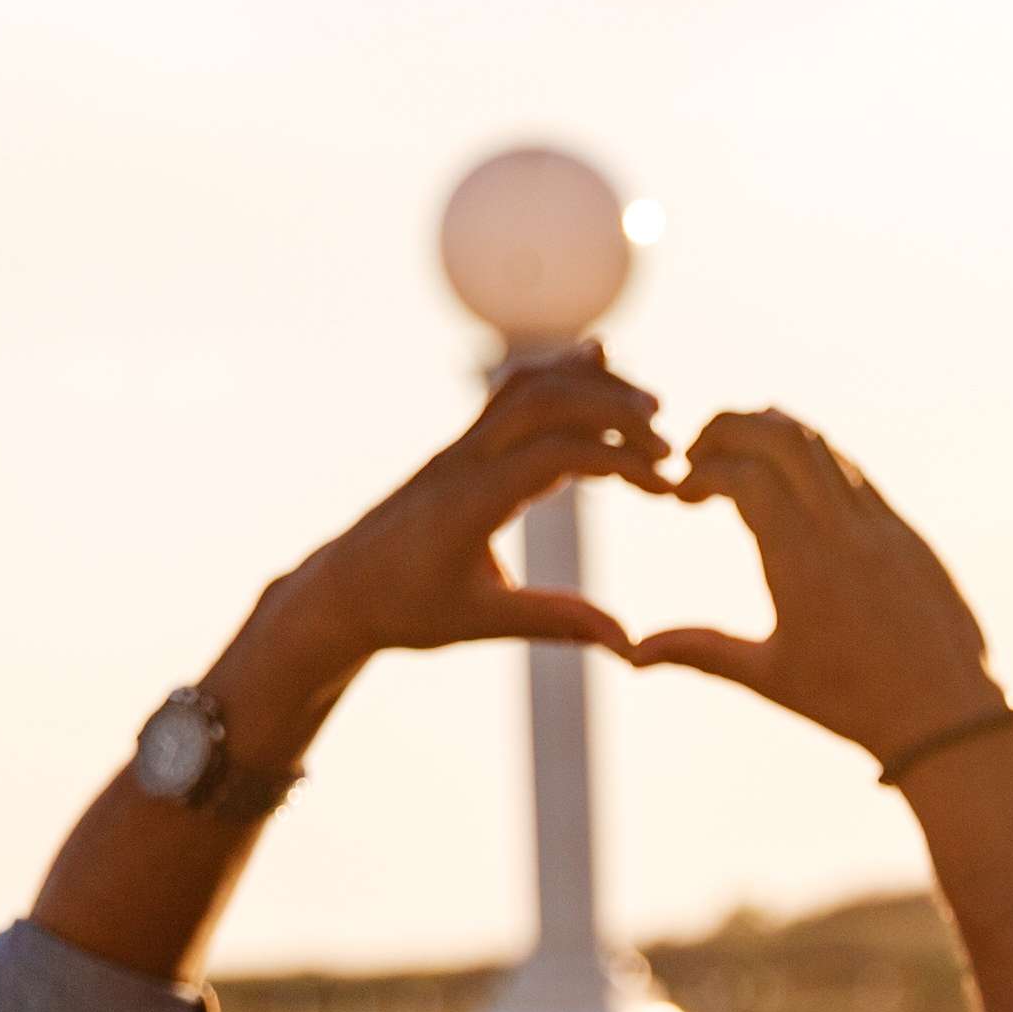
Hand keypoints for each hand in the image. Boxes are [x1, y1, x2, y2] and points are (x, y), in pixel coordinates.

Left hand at [261, 350, 658, 671]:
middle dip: (614, 408)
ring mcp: (460, 447)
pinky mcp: (462, 447)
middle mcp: (464, 460)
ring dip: (590, 385)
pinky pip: (512, 394)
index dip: (621, 461)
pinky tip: (596, 367)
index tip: (667, 488)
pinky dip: (560, 379)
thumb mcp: (481, 621)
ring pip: (527, 386)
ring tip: (648, 407)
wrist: (341, 590)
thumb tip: (628, 644)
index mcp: (471, 500)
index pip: (558, 453)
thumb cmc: (406, 610)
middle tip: (671, 442)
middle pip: (546, 400)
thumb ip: (556, 622)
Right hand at [635, 408, 1007, 762]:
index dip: (701, 470)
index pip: (744, 474)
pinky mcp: (909, 532)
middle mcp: (845, 529)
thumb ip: (699, 652)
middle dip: (731, 427)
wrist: (949, 715)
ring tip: (738, 456)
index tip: (679, 495)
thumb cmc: (854, 703)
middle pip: (784, 435)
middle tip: (698, 452)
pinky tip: (792, 484)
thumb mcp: (770, 677)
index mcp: (803, 560)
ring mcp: (883, 525)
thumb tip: (630, 654)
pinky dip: (815, 461)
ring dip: (775, 435)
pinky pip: (857, 473)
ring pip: (825, 446)